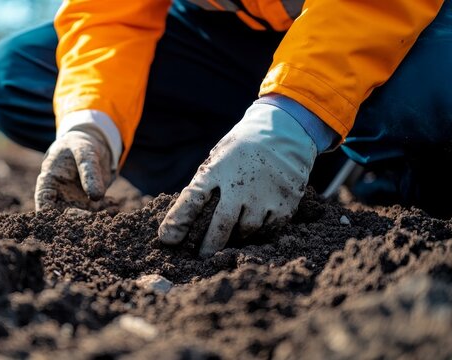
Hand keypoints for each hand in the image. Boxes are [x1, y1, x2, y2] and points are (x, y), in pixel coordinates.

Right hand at [35, 127, 112, 210]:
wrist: (89, 144)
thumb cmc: (79, 145)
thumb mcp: (84, 152)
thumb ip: (88, 171)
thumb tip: (96, 197)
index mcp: (47, 183)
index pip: (44, 206)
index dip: (51, 217)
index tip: (69, 216)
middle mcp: (58, 197)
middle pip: (63, 217)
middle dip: (79, 221)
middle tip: (95, 218)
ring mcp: (73, 203)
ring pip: (82, 218)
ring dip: (96, 218)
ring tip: (111, 210)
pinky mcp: (88, 204)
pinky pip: (96, 212)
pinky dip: (105, 211)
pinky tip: (114, 205)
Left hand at [158, 103, 316, 256]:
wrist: (284, 129)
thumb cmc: (242, 147)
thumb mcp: (219, 157)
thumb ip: (206, 183)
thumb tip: (185, 219)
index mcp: (217, 170)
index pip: (191, 201)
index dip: (177, 222)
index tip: (167, 239)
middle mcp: (239, 184)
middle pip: (220, 226)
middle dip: (208, 245)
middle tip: (202, 257)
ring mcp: (263, 195)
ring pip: (245, 231)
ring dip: (236, 236)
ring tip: (232, 235)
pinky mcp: (284, 202)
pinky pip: (268, 229)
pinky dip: (260, 232)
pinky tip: (255, 226)